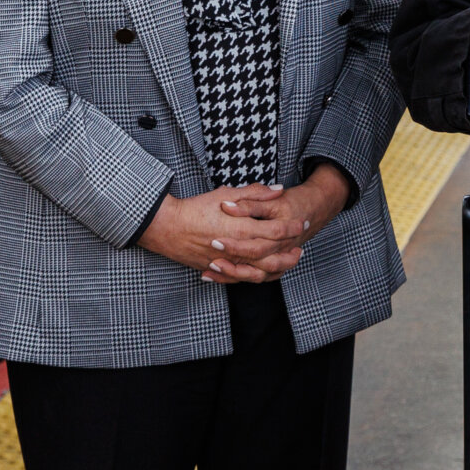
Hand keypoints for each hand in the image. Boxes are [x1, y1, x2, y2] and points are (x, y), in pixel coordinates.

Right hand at [137, 186, 308, 282]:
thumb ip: (255, 193)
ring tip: (288, 262)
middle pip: (273, 256)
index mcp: (241, 228)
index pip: (276, 231)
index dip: (292, 228)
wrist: (167, 227)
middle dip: (290, 252)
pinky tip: (264, 272)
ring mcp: (227, 262)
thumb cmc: (196, 208)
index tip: (301, 224)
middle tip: (301, 247)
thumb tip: (278, 190)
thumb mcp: (227, 194)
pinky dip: (256, 277)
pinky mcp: (217, 270)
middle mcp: (237, 248)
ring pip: (259, 272)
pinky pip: (241, 279)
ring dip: (277, 268)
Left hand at [209, 166, 353, 279]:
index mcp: (280, 234)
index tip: (214, 240)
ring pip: (256, 276)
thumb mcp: (274, 199)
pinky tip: (212, 275)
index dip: (235, 245)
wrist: (317, 210)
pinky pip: (254, 277)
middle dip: (231, 262)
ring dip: (232, 274)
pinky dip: (233, 278)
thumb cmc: (295, 202)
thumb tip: (227, 205)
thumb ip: (253, 199)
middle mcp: (280, 250)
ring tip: (210, 267)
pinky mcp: (272, 265)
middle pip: (255, 264)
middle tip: (211, 255)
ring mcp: (277, 259)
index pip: (257, 245)